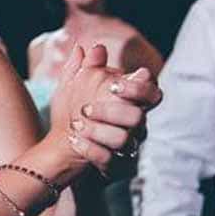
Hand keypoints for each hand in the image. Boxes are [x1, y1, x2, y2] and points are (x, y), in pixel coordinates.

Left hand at [47, 44, 160, 175]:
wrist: (63, 151)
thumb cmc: (73, 114)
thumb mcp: (73, 89)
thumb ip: (84, 69)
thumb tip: (95, 48)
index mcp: (130, 103)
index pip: (152, 93)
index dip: (138, 88)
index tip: (114, 85)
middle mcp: (135, 126)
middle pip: (138, 117)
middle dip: (111, 110)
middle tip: (85, 108)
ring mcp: (129, 147)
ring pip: (124, 140)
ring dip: (97, 131)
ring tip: (76, 125)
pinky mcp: (118, 167)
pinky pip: (109, 161)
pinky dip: (89, 149)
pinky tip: (73, 139)